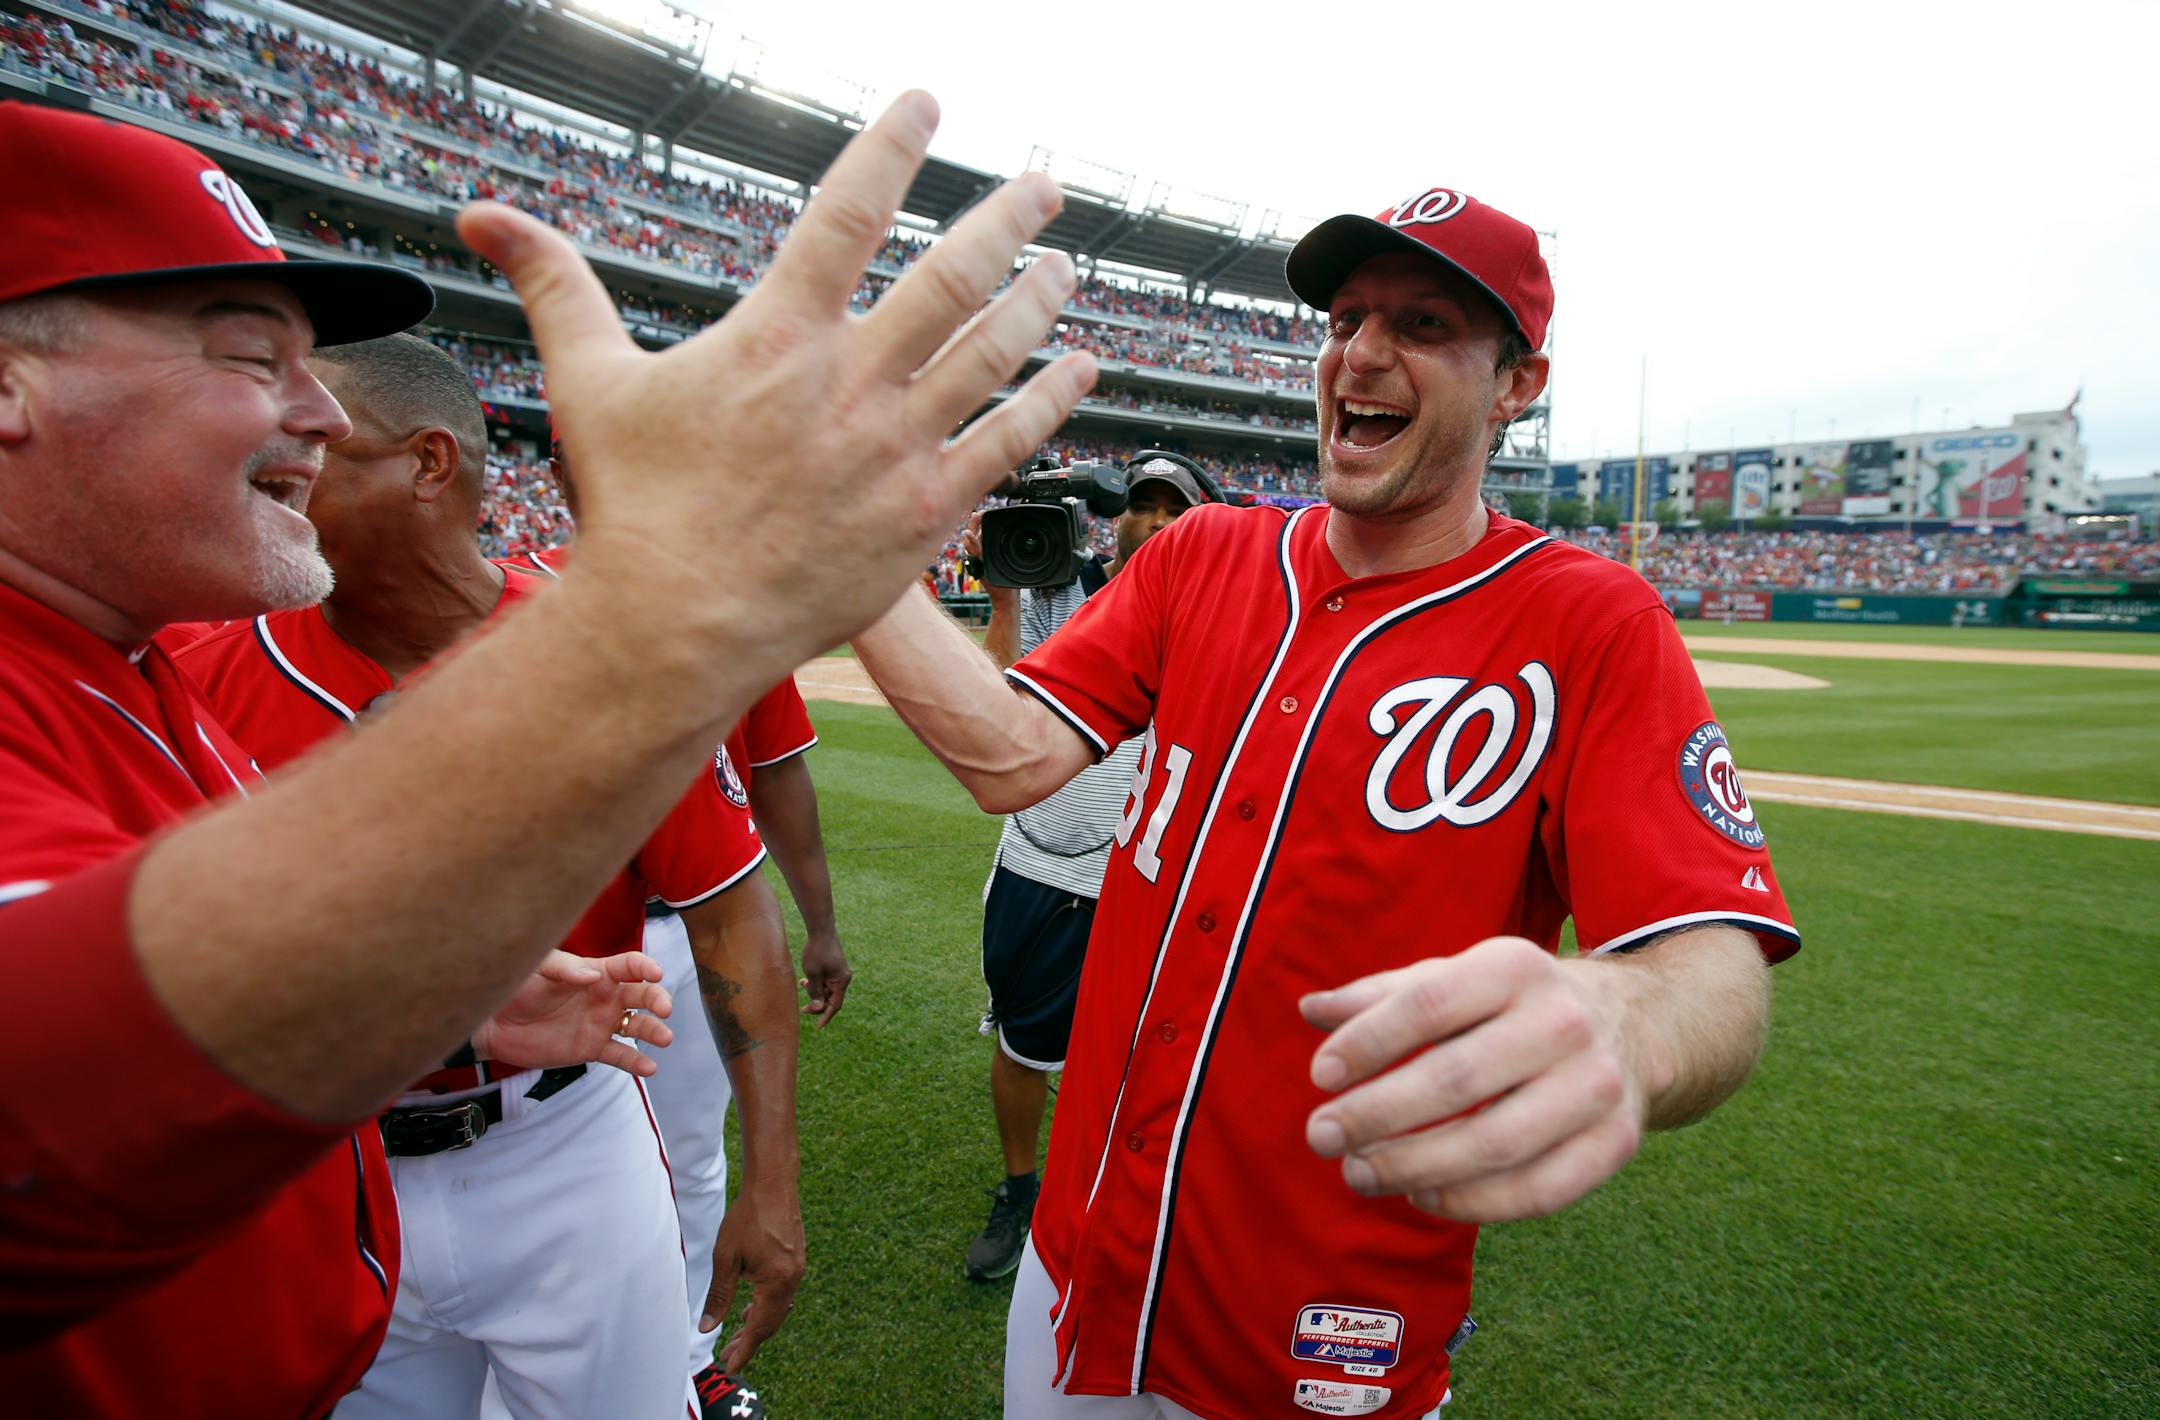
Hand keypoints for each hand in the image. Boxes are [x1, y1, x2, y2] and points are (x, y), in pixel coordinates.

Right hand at [455, 91, 1095, 687]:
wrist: (677, 625)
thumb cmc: (632, 506)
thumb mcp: (588, 381)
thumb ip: (555, 284)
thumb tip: (480, 213)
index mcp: (777, 336)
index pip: (844, 212)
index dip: (890, 147)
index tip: (926, 101)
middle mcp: (850, 382)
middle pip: (951, 276)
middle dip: (1005, 220)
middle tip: (1044, 185)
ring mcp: (897, 448)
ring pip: (992, 353)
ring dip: (1039, 301)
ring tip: (1065, 267)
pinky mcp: (927, 512)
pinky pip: (1007, 441)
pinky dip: (1050, 400)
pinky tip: (1081, 368)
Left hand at [473, 949, 673, 1076]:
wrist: (493, 1022)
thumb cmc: (516, 986)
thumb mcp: (538, 968)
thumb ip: (566, 969)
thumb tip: (593, 976)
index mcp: (596, 972)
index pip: (629, 965)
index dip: (645, 966)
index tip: (655, 973)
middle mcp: (605, 997)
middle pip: (642, 995)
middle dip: (658, 999)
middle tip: (664, 1009)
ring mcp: (600, 1024)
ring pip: (637, 1026)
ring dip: (654, 1030)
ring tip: (664, 1038)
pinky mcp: (591, 1049)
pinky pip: (619, 1055)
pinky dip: (635, 1062)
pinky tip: (649, 1067)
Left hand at [702, 1177, 805, 1371]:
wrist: (772, 1184)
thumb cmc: (747, 1216)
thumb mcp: (726, 1258)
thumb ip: (719, 1295)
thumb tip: (707, 1328)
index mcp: (777, 1282)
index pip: (759, 1327)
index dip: (744, 1349)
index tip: (730, 1366)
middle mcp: (792, 1279)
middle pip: (771, 1323)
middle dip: (750, 1341)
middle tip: (728, 1356)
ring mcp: (797, 1269)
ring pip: (777, 1309)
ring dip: (757, 1325)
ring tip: (736, 1336)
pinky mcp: (795, 1260)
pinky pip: (781, 1294)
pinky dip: (766, 1307)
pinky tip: (750, 1308)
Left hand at [798, 931, 852, 1026]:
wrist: (821, 930)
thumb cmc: (817, 951)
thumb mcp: (813, 974)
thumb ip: (816, 992)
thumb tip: (818, 1008)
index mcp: (841, 981)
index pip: (835, 1005)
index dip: (826, 1016)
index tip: (818, 1026)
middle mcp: (842, 979)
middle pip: (830, 999)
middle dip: (817, 1004)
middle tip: (803, 1009)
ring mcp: (838, 974)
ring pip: (826, 991)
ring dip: (814, 992)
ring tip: (803, 985)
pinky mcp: (833, 969)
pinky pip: (824, 982)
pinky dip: (815, 984)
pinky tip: (804, 982)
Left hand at [1299, 936, 1660, 1223]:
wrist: (1631, 1026)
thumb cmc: (1511, 1005)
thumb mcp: (1454, 979)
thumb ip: (1382, 996)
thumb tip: (1310, 1010)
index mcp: (1514, 966)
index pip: (1427, 1004)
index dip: (1367, 1042)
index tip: (1320, 1076)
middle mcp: (1563, 1022)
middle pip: (1456, 1080)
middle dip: (1377, 1115)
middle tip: (1321, 1136)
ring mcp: (1596, 1085)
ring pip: (1495, 1143)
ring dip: (1414, 1166)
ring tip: (1358, 1173)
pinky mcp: (1615, 1142)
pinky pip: (1537, 1190)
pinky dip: (1471, 1202)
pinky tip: (1421, 1195)